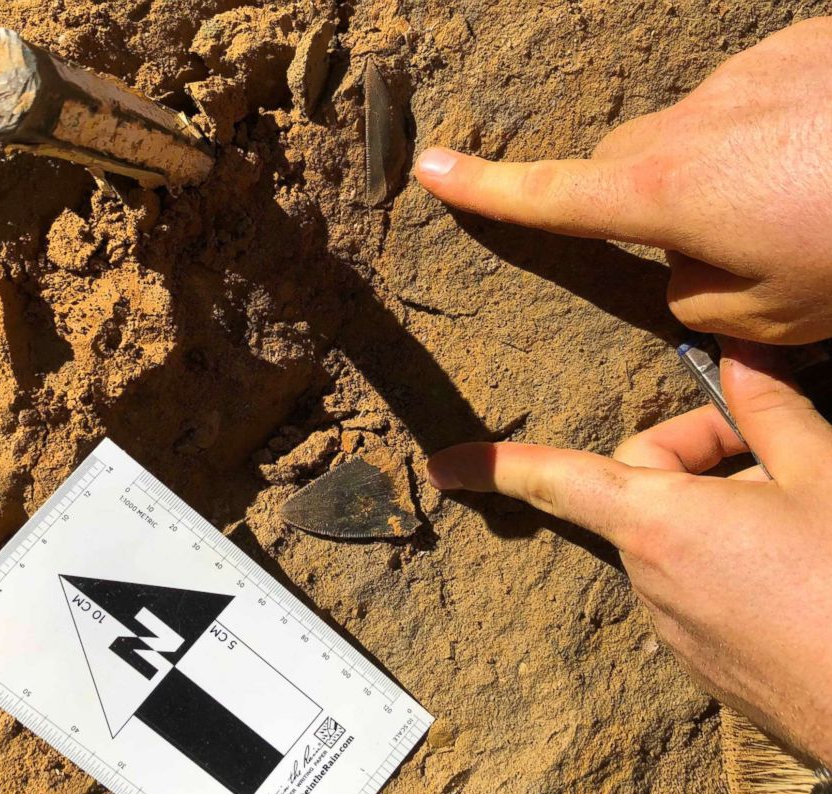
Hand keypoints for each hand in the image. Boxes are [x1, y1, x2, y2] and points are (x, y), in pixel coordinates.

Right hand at [415, 17, 831, 344]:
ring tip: (802, 204)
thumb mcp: (776, 315)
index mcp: (668, 190)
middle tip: (720, 249)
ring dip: (721, 174)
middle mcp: (695, 117)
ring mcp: (752, 70)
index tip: (432, 173)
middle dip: (645, 202)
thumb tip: (688, 262)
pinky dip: (774, 137)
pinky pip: (757, 98)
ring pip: (697, 132)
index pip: (552, 194)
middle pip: (627, 160)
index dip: (486, 190)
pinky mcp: (804, 44)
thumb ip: (700, 297)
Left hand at [426, 344, 831, 767]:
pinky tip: (797, 570)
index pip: (556, 478)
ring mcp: (674, 629)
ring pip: (676, 541)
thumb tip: (742, 357)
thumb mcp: (827, 476)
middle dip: (698, 458)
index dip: (493, 463)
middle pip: (641, 491)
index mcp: (661, 524)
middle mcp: (649, 579)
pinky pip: (697, 590)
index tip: (440, 467)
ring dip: (721, 512)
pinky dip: (730, 563)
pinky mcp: (704, 664)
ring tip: (801, 518)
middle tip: (776, 453)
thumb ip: (773, 411)